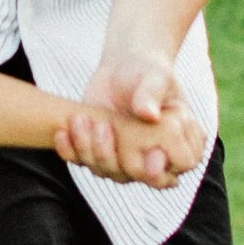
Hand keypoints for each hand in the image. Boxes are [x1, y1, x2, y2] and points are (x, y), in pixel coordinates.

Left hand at [59, 50, 202, 187]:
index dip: (165, 163)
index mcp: (181, 140)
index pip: (182, 165)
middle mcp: (155, 158)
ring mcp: (126, 160)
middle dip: (117, 156)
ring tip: (81, 120)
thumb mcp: (155, 77)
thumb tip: (149, 115)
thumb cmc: (148, 71)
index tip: (148, 149)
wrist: (122, 68)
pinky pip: (84, 163)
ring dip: (91, 150)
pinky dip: (71, 150)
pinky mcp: (100, 155)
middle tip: (102, 127)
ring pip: (110, 173)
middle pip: (140, 176)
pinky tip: (62, 133)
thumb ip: (152, 94)